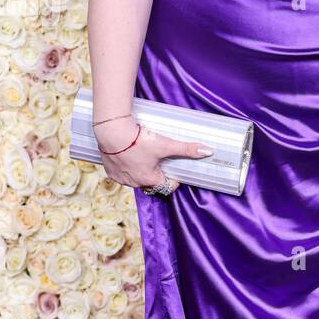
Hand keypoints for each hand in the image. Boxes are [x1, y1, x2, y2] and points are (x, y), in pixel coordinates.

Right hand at [94, 116, 211, 193]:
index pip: (166, 186)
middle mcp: (134, 182)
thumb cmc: (139, 140)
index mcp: (149, 179)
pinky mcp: (109, 171)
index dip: (173, 179)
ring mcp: (120, 178)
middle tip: (159, 159)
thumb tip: (208, 151)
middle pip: (150, 182)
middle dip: (156, 174)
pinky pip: (120, 174)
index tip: (174, 170)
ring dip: (140, 171)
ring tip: (143, 156)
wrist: (112, 132)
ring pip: (134, 179)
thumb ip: (187, 149)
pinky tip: (128, 156)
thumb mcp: (166, 144)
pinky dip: (125, 167)